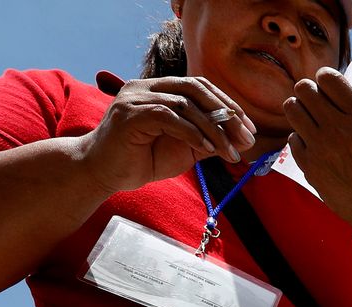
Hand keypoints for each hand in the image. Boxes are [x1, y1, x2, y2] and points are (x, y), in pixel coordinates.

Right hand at [79, 75, 258, 193]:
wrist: (102, 174)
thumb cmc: (140, 160)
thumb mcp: (183, 149)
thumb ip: (208, 139)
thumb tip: (241, 138)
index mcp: (158, 89)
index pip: (199, 87)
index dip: (227, 105)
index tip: (249, 129)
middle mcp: (145, 88)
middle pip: (195, 88)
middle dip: (226, 113)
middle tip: (246, 138)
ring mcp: (135, 98)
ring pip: (184, 104)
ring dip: (213, 129)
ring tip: (229, 152)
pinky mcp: (129, 115)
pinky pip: (168, 117)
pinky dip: (192, 132)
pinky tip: (207, 148)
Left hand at [282, 69, 351, 241]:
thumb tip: (334, 90)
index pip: (329, 78)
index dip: (324, 77)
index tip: (327, 86)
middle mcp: (339, 130)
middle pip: (304, 88)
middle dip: (308, 91)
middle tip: (315, 103)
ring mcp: (321, 148)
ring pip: (292, 108)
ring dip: (299, 110)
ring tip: (310, 121)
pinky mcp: (310, 166)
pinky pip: (292, 138)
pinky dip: (301, 139)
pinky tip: (315, 147)